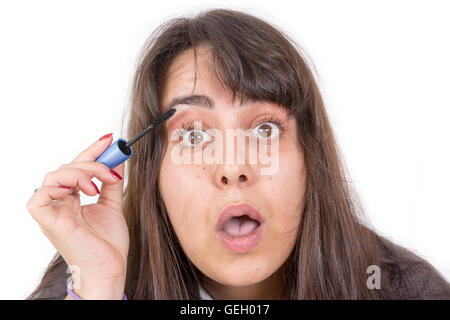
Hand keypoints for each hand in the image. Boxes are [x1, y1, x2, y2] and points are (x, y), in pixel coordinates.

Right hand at [27, 134, 128, 298]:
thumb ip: (112, 183)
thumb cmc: (108, 244)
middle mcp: (60, 203)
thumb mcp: (113, 205)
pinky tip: (79, 190)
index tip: (109, 140)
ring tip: (97, 186)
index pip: (77, 167)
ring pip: (55, 176)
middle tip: (112, 168)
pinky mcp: (48, 221)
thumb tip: (117, 160)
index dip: (91, 151)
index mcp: (72, 199)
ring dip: (80, 173)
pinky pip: (39, 197)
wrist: (109, 268)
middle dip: (92, 162)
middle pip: (67, 168)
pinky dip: (57, 186)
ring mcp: (52, 212)